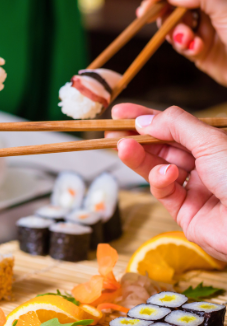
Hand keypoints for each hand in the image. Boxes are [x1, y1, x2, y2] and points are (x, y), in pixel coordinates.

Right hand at [111, 104, 226, 260]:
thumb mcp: (210, 141)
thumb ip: (175, 126)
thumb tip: (145, 119)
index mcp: (214, 145)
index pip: (175, 126)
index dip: (148, 118)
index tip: (121, 112)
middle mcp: (204, 165)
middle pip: (162, 147)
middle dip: (137, 138)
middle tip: (111, 131)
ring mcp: (194, 189)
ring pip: (158, 168)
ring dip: (139, 157)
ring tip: (122, 147)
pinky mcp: (185, 212)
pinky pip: (164, 192)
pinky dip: (160, 181)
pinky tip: (165, 175)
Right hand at [138, 0, 226, 85]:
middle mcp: (212, 0)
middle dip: (163, 7)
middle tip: (145, 14)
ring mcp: (205, 22)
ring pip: (172, 19)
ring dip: (175, 30)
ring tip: (187, 40)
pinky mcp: (198, 44)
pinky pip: (179, 40)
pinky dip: (183, 44)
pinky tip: (196, 48)